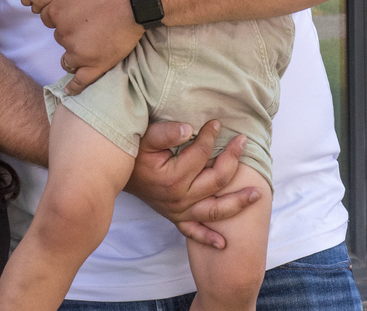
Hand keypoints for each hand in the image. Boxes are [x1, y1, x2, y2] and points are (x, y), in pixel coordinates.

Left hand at [40, 0, 143, 93]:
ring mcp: (80, 50)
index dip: (61, 10)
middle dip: (70, 29)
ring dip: (73, 52)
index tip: (74, 7)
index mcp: (57, 9)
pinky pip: (81, 80)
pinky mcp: (98, 63)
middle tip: (87, 22)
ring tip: (84, 48)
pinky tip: (71, 91)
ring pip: (68, 56)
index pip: (49, 15)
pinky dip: (76, 86)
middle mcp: (64, 32)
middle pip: (60, 34)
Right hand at [124, 120, 260, 248]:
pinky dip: (208, 237)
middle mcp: (179, 198)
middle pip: (216, 179)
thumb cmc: (128, 154)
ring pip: (215, 210)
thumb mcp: (143, 138)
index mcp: (173, 177)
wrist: (109, 176)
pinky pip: (193, 231)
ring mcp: (179, 210)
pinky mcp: (175, 217)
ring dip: (237, 202)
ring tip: (256, 194)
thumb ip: (166, 132)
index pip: (201, 153)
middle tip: (243, 141)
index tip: (217, 123)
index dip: (211, 136)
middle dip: (232, 158)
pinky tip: (223, 243)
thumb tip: (190, 128)